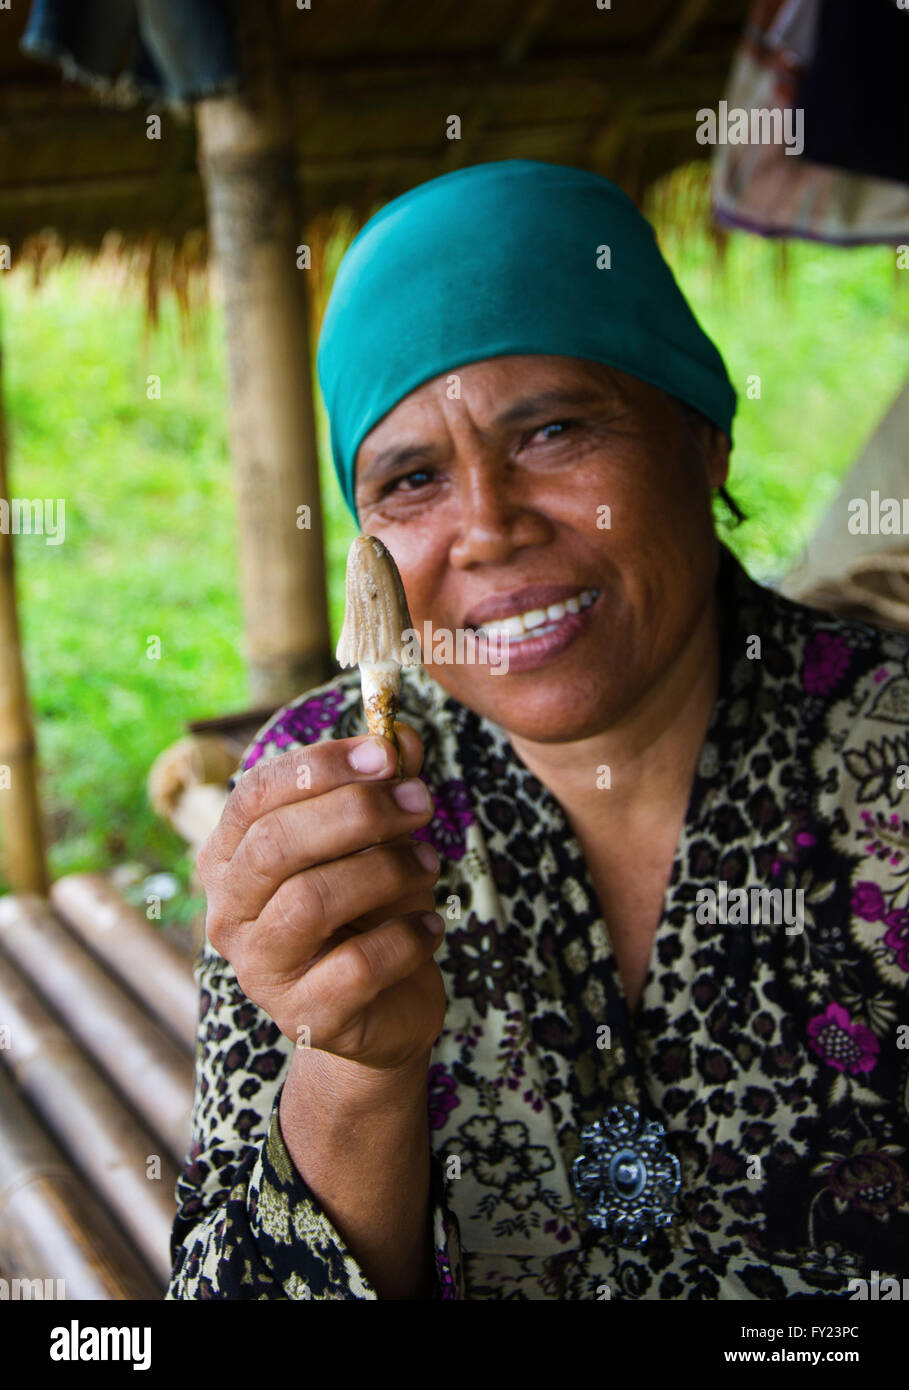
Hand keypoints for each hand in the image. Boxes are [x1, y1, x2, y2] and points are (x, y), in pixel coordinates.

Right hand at [197, 722, 445, 1071]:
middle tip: (421, 804)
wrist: (383, 1007)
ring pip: (310, 901)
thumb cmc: (370, 911)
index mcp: (233, 855)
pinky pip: (354, 967)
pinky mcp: (303, 1016)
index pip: (256, 793)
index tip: (386, 753)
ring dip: (385, 872)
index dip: (321, 765)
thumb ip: (387, 787)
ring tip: (430, 864)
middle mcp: (230, 911)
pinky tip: (430, 927)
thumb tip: (405, 735)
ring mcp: (261, 968)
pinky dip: (405, 938)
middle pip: (277, 845)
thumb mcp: (381, 840)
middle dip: (358, 813)